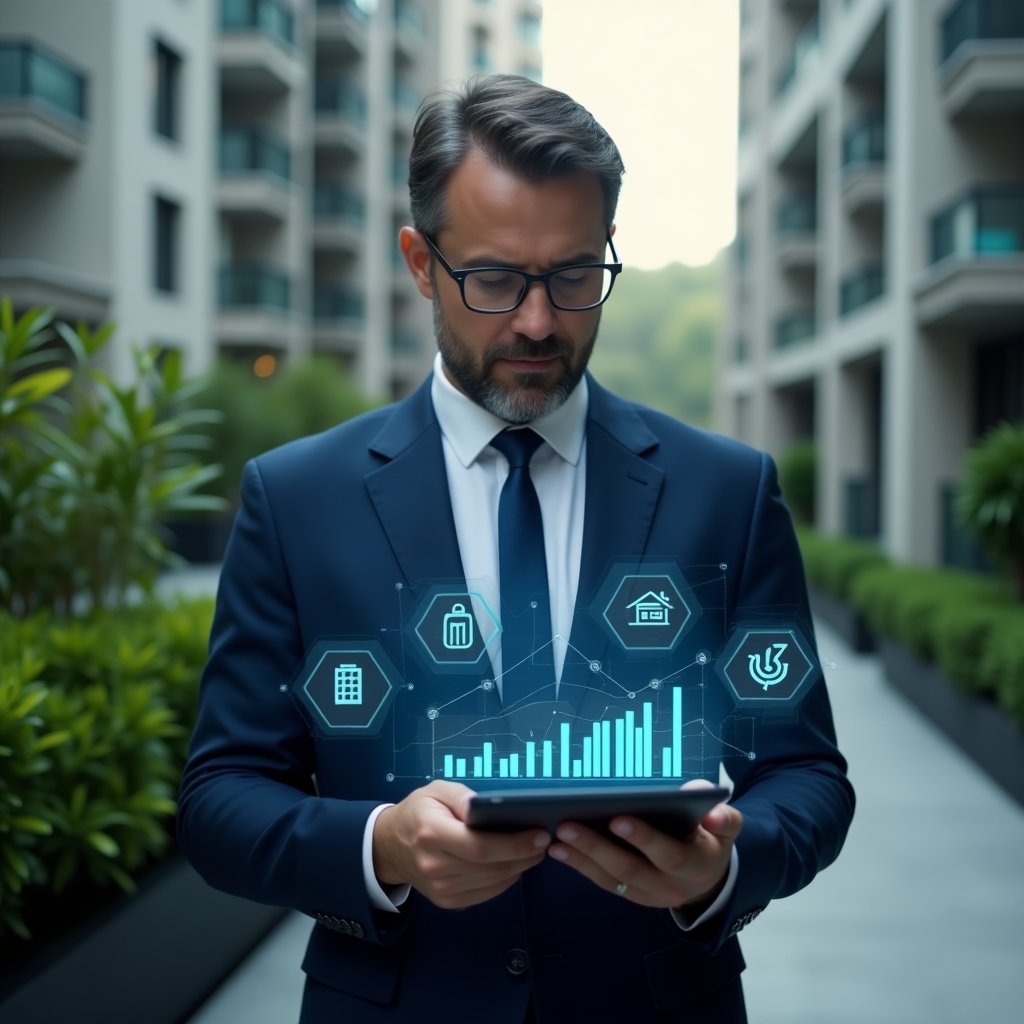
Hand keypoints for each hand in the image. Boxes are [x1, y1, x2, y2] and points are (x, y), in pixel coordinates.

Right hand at [373, 781, 550, 908]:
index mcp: (432, 834)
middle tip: (544, 841)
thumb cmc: (419, 812)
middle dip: (524, 855)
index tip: (539, 834)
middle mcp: (435, 866)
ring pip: (493, 882)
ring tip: (534, 851)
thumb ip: (462, 797)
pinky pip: (486, 893)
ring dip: (519, 868)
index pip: (480, 846)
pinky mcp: (448, 901)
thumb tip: (487, 807)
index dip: (514, 844)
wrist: (390, 846)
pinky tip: (515, 865)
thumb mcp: (436, 791)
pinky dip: (506, 880)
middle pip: (491, 867)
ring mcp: (441, 889)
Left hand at [545, 780, 741, 908]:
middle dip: (597, 846)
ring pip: (612, 879)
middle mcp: (670, 886)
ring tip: (557, 835)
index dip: (644, 838)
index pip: (669, 854)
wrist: (708, 880)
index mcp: (696, 865)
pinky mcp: (631, 894)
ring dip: (581, 857)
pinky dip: (579, 865)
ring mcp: (648, 894)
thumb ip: (723, 818)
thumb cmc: (711, 840)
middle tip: (568, 824)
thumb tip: (708, 807)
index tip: (618, 817)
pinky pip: (603, 882)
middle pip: (630, 869)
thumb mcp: (726, 828)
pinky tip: (558, 849)